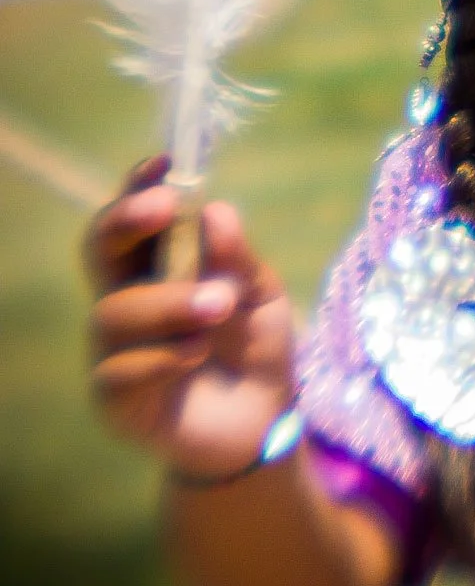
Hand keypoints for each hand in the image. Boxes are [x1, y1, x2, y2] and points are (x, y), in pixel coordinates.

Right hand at [86, 158, 297, 480]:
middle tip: (166, 208)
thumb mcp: (262, 295)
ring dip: (169, 301)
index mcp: (158, 264)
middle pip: (99, 248)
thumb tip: (217, 210)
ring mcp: (113, 347)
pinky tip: (197, 355)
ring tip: (219, 306)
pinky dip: (163, 356)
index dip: (139, 185)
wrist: (263, 422)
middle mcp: (127, 297)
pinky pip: (118, 368)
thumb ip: (239, 259)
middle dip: (125, 220)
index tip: (165, 162)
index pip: (135, 217)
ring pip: (114, 310)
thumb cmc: (254, 346)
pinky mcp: (114, 397)